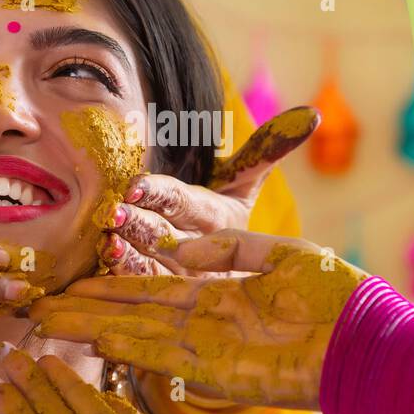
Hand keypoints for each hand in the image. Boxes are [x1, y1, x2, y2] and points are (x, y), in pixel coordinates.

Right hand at [31, 229, 366, 407]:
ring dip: (94, 329)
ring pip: (137, 334)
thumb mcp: (279, 253)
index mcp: (218, 293)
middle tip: (40, 308)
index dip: (112, 286)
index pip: (151, 289)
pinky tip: (97, 338)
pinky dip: (130, 348)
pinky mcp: (219, 369)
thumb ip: (228, 247)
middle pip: (133, 313)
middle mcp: (204, 322)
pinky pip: (165, 356)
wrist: (368, 337)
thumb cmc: (334, 293)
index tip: (75, 283)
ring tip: (51, 323)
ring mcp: (208, 347)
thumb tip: (180, 250)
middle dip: (88, 310)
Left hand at [104, 107, 318, 275]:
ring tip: (107, 242)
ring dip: (128, 257)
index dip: (161, 193)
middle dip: (140, 223)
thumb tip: (311, 114)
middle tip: (113, 212)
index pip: (186, 203)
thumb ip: (267, 149)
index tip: (137, 184)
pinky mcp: (160, 299)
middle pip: (166, 235)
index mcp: (218, 219)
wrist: (235, 279)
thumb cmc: (227, 218)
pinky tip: (102, 271)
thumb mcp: (246, 184)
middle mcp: (199, 251)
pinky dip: (121, 282)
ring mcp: (180, 279)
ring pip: (151, 268)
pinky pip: (139, 292)